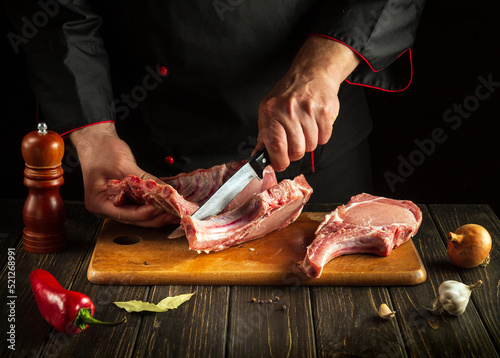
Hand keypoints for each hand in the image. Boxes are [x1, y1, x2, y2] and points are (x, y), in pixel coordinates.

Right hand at [70, 122, 177, 226]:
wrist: (95, 139)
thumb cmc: (101, 150)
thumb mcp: (122, 164)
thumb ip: (143, 179)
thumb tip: (163, 190)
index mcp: (99, 203)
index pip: (127, 214)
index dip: (148, 213)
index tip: (165, 207)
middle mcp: (106, 207)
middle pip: (136, 218)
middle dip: (157, 216)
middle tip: (176, 212)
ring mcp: (115, 203)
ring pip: (140, 214)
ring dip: (158, 212)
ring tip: (175, 209)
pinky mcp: (124, 197)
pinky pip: (141, 205)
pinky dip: (154, 204)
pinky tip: (167, 203)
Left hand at [257, 36, 360, 170]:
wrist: (311, 73)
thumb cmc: (288, 95)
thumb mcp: (269, 110)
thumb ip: (264, 135)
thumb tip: (257, 156)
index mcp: (271, 111)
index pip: (275, 145)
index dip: (279, 161)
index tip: (280, 164)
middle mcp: (288, 110)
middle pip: (296, 150)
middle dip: (295, 154)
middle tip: (294, 146)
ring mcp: (308, 110)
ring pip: (311, 146)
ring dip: (308, 144)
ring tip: (305, 130)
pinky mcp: (325, 111)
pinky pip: (324, 138)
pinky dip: (320, 137)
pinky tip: (315, 126)